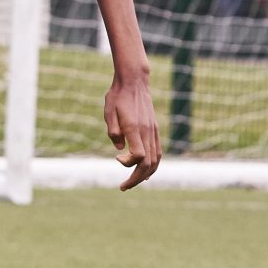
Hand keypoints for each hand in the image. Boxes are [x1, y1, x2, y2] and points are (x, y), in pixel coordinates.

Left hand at [105, 70, 162, 190]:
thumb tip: (120, 151)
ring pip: (156, 160)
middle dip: (136, 179)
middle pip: (148, 163)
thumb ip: (114, 132)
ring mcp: (153, 131)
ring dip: (145, 175)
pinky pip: (158, 152)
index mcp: (135, 128)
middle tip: (123, 187)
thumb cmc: (118, 95)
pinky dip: (153, 165)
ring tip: (133, 182)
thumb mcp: (109, 112)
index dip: (128, 163)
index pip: (139, 156)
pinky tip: (145, 171)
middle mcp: (147, 132)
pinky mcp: (155, 130)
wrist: (134, 81)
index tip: (116, 158)